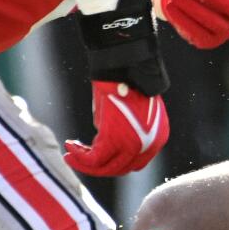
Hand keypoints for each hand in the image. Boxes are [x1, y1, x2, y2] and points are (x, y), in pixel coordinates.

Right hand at [69, 0, 168, 173]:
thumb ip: (122, 127)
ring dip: (86, 163)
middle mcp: (151, 144)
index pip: (136, 162)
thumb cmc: (126, 78)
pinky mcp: (116, 139)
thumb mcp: (129, 108)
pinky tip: (70, 148)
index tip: (95, 155)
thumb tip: (104, 139)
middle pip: (122, 168)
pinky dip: (81, 158)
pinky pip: (95, 159)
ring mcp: (135, 144)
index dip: (113, 162)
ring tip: (70, 153)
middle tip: (79, 156)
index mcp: (159, 136)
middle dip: (99, 166)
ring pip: (107, 167)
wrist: (125, 62)